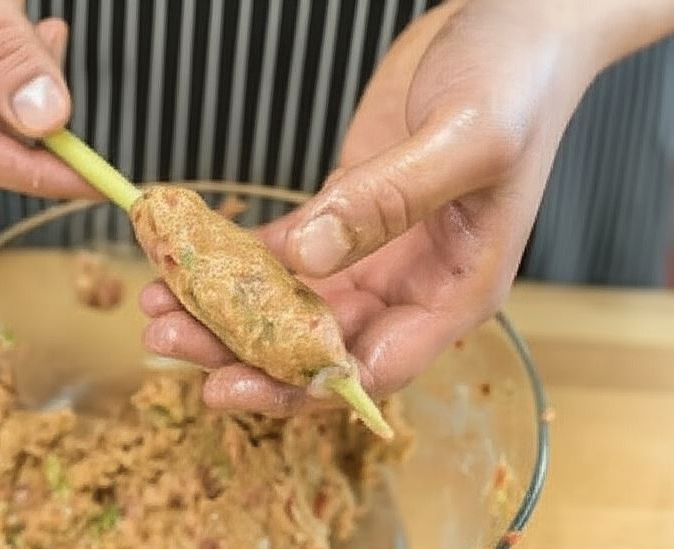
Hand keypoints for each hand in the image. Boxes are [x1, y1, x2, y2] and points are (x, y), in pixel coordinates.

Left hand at [141, 0, 600, 412]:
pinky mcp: (345, 213)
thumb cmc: (516, 82)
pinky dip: (237, 261)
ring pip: (293, 308)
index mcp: (457, 290)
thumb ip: (394, 199)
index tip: (231, 385)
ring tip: (157, 305)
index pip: (376, 367)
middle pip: (320, 348)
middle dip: (244, 354)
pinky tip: (187, 258)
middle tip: (168, 342)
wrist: (511, 23)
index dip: (303, 387)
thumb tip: (309, 258)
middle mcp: (414, 285)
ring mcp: (376, 252)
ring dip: (228, 312)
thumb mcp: (467, 139)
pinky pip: (284, 254)